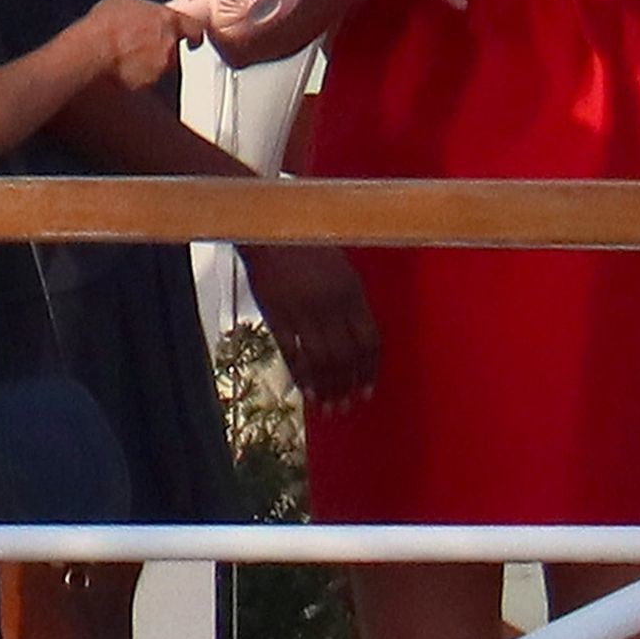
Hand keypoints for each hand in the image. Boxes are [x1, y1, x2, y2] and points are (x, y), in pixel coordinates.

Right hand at [84, 0, 202, 88]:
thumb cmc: (105, 24)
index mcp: (168, 20)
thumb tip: (140, 11)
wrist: (93, 52)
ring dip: (148, 64)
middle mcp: (169, 45)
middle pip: (174, 49)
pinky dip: (136, 77)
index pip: (194, 26)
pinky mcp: (148, 84)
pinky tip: (119, 70)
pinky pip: (146, 81)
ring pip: (161, 67)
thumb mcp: (123, 1)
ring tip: (124, 58)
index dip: (193, 32)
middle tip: (142, 46)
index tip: (192, 37)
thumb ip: (142, 8)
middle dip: (163, 50)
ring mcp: (160, 67)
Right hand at [240, 242, 378, 405]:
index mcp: (351, 291)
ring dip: (327, 389)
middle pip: (346, 356)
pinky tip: (306, 393)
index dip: (369, 369)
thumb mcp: (341, 268)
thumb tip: (358, 340)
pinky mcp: (276, 316)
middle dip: (348, 385)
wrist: (269, 230)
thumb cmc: (308, 245)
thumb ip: (351, 301)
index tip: (368, 389)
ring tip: (328, 409)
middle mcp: (331, 304)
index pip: (369, 340)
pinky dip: (301, 377)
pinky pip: (292, 354)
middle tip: (347, 406)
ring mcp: (303, 311)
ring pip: (321, 361)